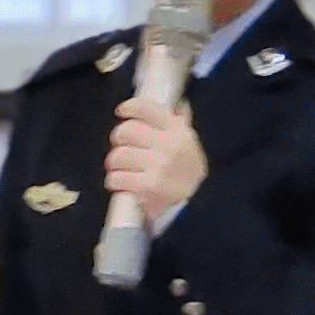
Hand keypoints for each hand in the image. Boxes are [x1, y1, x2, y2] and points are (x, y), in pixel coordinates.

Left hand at [105, 94, 205, 220]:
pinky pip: (116, 178)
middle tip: (122, 148)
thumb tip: (178, 106)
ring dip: (114, 164)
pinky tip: (121, 184)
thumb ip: (181, 125)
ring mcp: (158, 166)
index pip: (147, 108)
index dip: (130, 108)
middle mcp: (168, 145)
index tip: (122, 112)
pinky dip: (114, 182)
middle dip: (118, 141)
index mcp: (178, 131)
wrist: (200, 209)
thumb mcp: (191, 146)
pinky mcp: (148, 187)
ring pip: (118, 156)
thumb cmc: (192, 177)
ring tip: (121, 169)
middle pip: (126, 131)